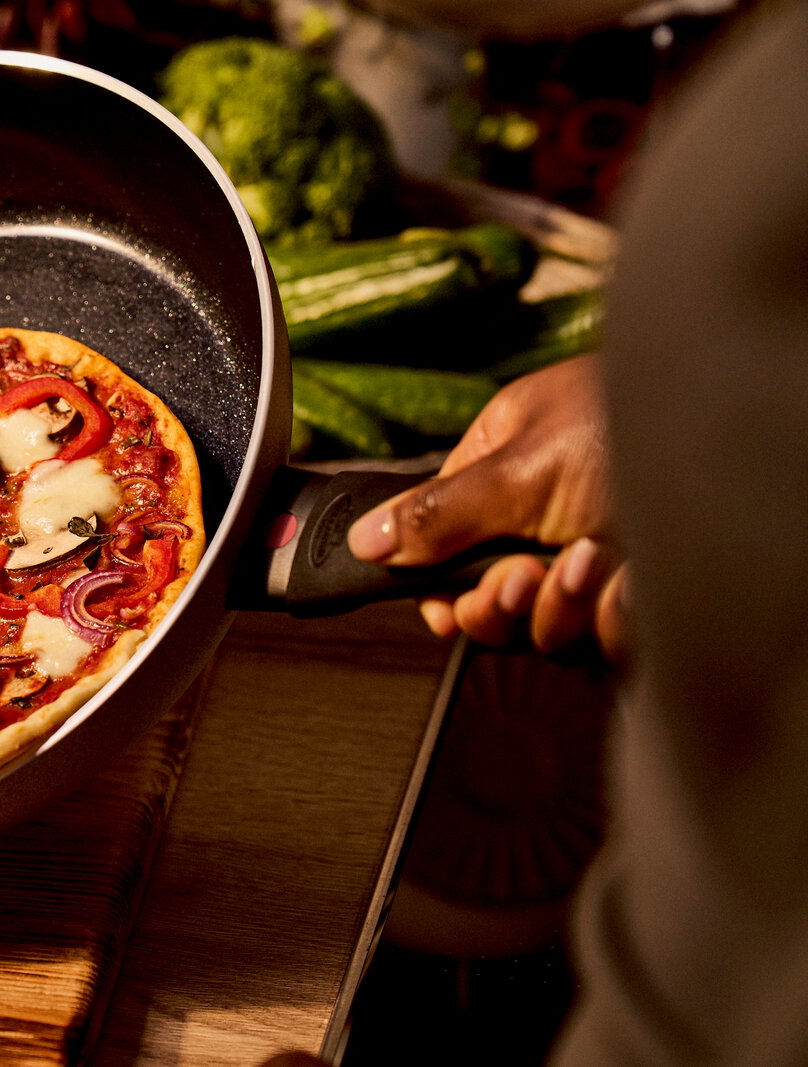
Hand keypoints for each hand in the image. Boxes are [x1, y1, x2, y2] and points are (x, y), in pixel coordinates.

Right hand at [344, 355, 627, 657]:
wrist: (751, 440)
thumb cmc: (638, 420)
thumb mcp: (522, 464)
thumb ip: (438, 512)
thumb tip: (363, 539)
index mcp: (503, 473)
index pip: (440, 551)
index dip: (441, 589)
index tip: (449, 607)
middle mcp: (545, 521)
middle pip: (489, 605)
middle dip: (504, 601)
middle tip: (525, 577)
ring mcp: (596, 562)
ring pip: (546, 632)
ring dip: (566, 606)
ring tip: (596, 560)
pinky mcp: (641, 600)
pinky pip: (607, 642)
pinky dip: (618, 617)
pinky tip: (635, 578)